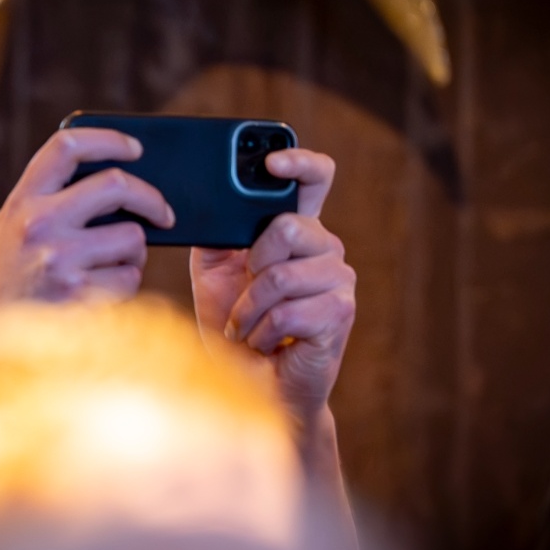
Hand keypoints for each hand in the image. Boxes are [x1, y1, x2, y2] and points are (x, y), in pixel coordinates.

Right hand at [0, 127, 173, 317]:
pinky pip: (130, 277)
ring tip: (112, 267)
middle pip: (116, 184)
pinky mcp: (80, 293)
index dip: (108, 140)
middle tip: (164, 214)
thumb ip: (42, 203)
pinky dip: (125, 285)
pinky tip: (101, 294)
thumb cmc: (5, 285)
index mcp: (22, 202)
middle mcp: (39, 224)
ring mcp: (59, 259)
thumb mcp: (7, 233)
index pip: (66, 146)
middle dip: (151, 199)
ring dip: (134, 253)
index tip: (135, 148)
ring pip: (132, 237)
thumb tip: (104, 179)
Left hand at [190, 149, 354, 416]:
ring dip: (249, 310)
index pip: (315, 178)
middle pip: (287, 226)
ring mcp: (338, 280)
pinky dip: (262, 332)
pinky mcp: (339, 313)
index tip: (271, 162)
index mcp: (298, 233)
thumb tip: (209, 203)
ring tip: (249, 327)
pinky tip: (266, 343)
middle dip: (251, 267)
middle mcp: (325, 250)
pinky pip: (286, 310)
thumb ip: (218, 235)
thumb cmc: (236, 329)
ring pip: (279, 275)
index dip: (299, 162)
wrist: (252, 387)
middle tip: (246, 296)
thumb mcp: (215, 274)